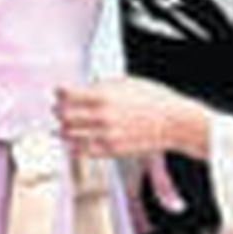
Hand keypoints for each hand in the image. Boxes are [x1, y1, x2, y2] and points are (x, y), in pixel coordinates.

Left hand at [56, 77, 210, 163]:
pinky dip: (73, 146)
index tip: (58, 93)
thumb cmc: (154, 99)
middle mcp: (100, 116)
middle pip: (63, 115)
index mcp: (102, 96)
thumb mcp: (126, 82)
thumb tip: (81, 89)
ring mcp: (105, 135)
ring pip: (69, 135)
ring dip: (63, 129)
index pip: (66, 95)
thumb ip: (100, 86)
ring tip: (63, 126)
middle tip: (58, 109)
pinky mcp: (111, 150)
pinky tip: (73, 142)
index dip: (59, 93)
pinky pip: (82, 151)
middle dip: (58, 111)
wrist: (174, 122)